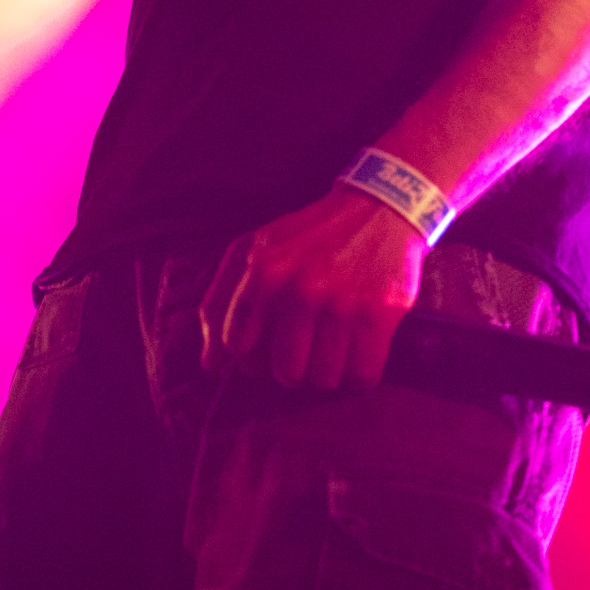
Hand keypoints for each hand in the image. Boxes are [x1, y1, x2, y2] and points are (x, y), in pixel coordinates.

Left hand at [199, 187, 426, 391]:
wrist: (379, 208)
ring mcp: (340, 302)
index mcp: (262, 268)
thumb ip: (221, 302)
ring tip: (332, 346)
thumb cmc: (308, 236)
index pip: (238, 346)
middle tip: (306, 346)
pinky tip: (358, 352)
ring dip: (328, 372)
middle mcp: (299, 286)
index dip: (251, 354)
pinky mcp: (378, 315)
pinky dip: (360, 376)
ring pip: (322, 380)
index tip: (267, 344)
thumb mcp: (254, 250)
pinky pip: (361, 377)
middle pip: (283, 372)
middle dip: (293, 367)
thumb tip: (210, 366)